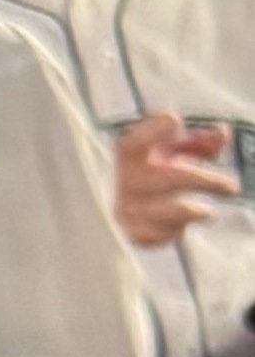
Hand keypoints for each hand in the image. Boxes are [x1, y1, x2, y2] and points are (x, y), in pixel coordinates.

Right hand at [114, 115, 241, 254]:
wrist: (130, 210)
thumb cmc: (158, 172)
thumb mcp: (178, 151)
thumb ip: (201, 141)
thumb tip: (222, 133)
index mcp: (131, 154)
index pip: (135, 140)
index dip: (154, 130)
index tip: (175, 121)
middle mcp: (125, 181)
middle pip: (171, 178)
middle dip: (206, 181)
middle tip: (232, 187)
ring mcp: (127, 209)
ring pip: (171, 210)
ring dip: (196, 211)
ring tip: (207, 212)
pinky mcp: (134, 234)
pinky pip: (164, 234)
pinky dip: (178, 230)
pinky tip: (180, 225)